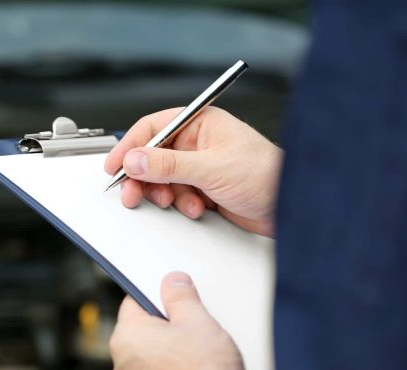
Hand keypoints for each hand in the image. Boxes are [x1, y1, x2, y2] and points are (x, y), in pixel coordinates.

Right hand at [105, 107, 282, 236]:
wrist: (291, 210)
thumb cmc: (267, 175)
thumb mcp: (212, 167)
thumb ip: (169, 164)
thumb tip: (135, 159)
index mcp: (200, 123)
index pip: (153, 128)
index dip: (130, 146)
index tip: (114, 166)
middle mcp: (197, 143)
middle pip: (152, 157)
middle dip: (143, 178)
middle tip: (132, 194)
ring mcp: (200, 168)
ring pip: (162, 180)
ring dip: (166, 194)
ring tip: (178, 202)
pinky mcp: (203, 190)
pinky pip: (177, 196)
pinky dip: (181, 205)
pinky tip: (198, 208)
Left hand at [109, 271, 244, 369]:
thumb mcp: (196, 320)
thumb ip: (180, 296)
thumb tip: (172, 282)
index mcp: (126, 338)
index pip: (134, 302)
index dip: (157, 295)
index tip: (173, 296)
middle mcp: (121, 366)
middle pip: (142, 333)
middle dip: (165, 328)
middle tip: (193, 328)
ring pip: (150, 361)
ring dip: (169, 355)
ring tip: (198, 356)